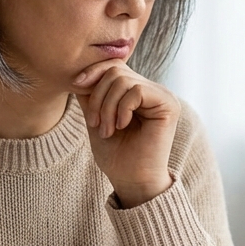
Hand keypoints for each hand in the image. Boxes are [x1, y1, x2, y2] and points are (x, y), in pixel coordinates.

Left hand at [71, 60, 176, 207]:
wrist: (132, 181)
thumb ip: (91, 94)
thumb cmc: (116, 155)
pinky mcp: (168, 104)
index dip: (93, 71)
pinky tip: (121, 126)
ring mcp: (162, 96)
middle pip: (116, 70)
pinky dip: (122, 108)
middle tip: (95, 124)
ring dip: (107, 106)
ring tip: (107, 130)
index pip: (114, 65)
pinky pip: (137, 90)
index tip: (76, 85)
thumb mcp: (96, 118)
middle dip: (98, 96)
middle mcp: (152, 90)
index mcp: (136, 91)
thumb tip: (79, 71)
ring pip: (123, 79)